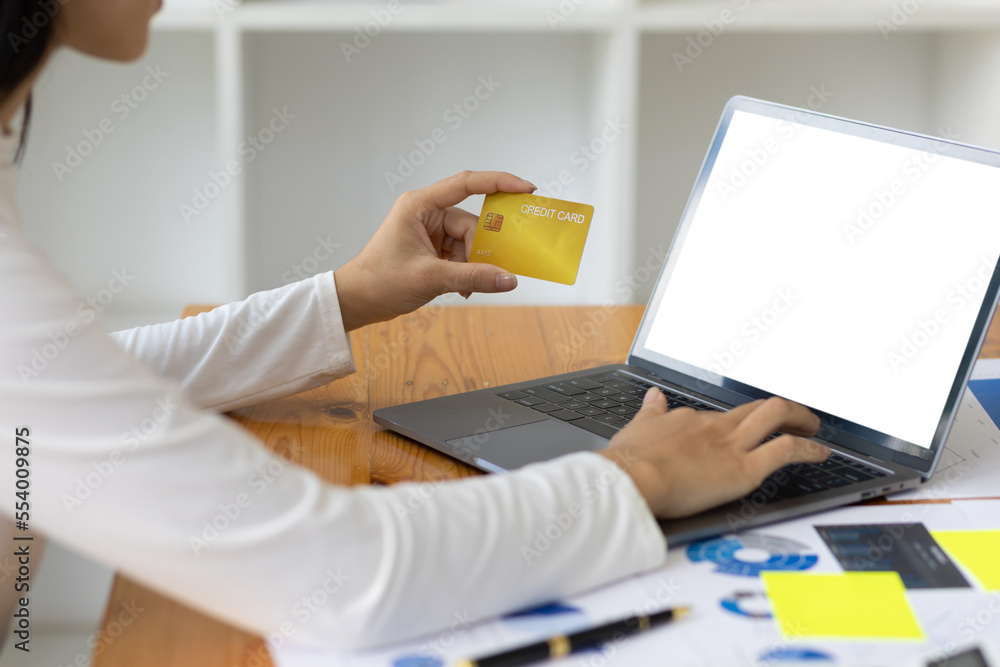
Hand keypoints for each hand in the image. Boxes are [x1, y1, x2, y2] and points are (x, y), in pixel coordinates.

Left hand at [334, 171, 534, 330]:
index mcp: (420, 205)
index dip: (499, 182)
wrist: (356, 301)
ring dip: (472, 266)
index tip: (525, 188)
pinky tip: (461, 288)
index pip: (466, 184)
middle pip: (471, 223)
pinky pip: (462, 254)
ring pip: (469, 242)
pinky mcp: (433, 249)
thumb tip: (509, 279)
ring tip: (465, 287)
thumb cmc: (379, 281)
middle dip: (481, 250)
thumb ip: (473, 278)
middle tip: (494, 270)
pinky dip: (466, 271)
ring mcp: (430, 231)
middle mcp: (426, 213)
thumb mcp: (431, 278)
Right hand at [599, 389, 828, 518]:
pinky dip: (809, 448)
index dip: (734, 424)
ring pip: (776, 417)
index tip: (738, 431)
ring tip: (813, 427)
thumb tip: (653, 396)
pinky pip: (786, 450)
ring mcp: (731, 445)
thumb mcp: (636, 428)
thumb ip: (650, 413)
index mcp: (688, 418)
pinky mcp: (744, 469)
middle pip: (756, 407)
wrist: (632, 478)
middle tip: (795, 417)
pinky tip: (821, 453)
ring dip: (800, 419)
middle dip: (780, 410)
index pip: (719, 417)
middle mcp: (714, 425)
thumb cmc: (628, 462)